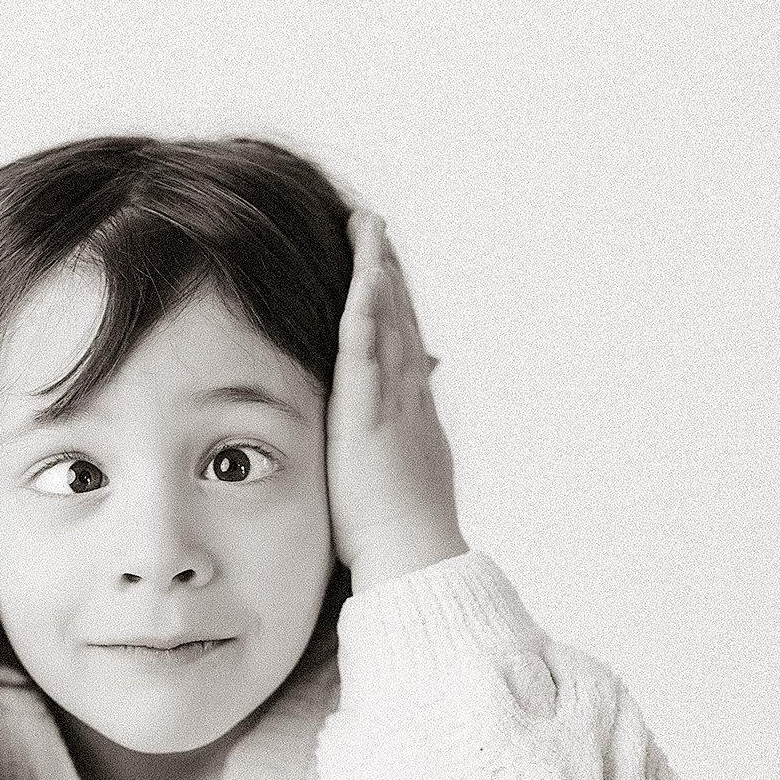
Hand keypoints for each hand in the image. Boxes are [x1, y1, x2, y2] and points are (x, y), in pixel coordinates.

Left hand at [328, 211, 468, 590]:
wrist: (413, 555)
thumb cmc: (401, 531)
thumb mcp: (401, 476)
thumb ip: (399, 442)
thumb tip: (399, 428)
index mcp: (411, 411)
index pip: (402, 340)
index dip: (392, 298)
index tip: (381, 262)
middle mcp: (409, 396)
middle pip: (399, 316)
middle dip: (386, 267)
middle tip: (372, 223)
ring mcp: (394, 401)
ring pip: (387, 320)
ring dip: (377, 269)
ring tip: (365, 225)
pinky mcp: (371, 413)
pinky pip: (369, 350)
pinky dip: (368, 308)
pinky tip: (365, 274)